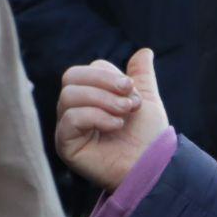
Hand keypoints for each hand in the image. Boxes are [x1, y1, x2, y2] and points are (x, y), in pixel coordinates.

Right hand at [55, 49, 168, 191]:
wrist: (152, 165)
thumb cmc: (147, 136)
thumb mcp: (146, 99)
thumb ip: (141, 76)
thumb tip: (144, 51)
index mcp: (88, 97)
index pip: (85, 71)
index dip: (108, 75)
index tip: (132, 89)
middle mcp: (73, 110)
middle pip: (71, 77)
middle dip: (102, 82)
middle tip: (128, 98)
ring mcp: (67, 128)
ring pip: (69, 96)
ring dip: (102, 100)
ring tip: (124, 113)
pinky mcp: (65, 145)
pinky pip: (70, 119)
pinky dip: (95, 116)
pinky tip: (115, 125)